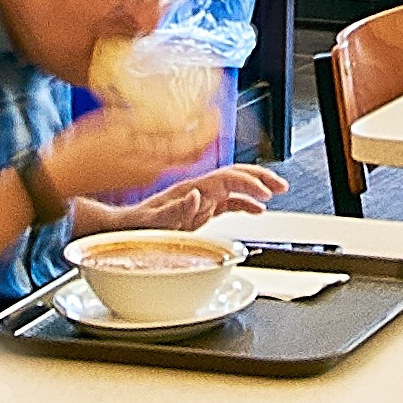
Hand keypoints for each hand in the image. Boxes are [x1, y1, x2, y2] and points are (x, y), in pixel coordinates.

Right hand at [41, 103, 219, 204]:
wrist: (58, 180)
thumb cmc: (80, 154)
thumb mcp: (112, 127)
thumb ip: (146, 121)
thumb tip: (175, 114)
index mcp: (152, 160)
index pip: (195, 146)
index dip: (209, 128)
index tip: (215, 111)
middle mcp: (154, 170)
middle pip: (191, 154)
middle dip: (203, 134)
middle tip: (205, 114)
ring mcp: (143, 174)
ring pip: (177, 156)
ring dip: (187, 139)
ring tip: (185, 117)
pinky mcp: (133, 174)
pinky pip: (161, 159)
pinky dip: (169, 144)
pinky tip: (158, 130)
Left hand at [92, 162, 289, 234]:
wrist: (120, 227)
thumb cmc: (134, 225)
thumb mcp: (152, 220)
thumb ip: (175, 209)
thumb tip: (197, 196)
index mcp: (187, 190)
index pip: (224, 178)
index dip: (247, 182)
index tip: (265, 192)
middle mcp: (195, 190)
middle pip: (233, 176)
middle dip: (259, 177)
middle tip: (281, 185)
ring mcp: (198, 199)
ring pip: (233, 186)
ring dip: (256, 187)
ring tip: (277, 192)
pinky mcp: (198, 210)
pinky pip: (227, 202)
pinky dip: (245, 203)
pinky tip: (257, 209)